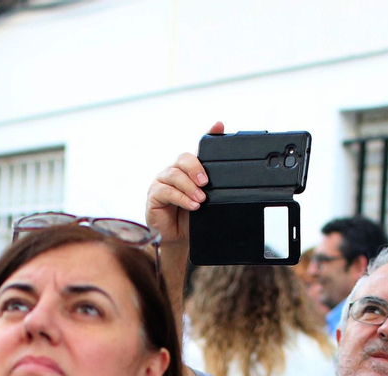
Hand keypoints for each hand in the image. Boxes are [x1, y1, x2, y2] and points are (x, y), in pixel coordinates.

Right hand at [145, 122, 223, 246]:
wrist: (179, 238)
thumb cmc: (192, 218)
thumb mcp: (209, 203)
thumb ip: (216, 189)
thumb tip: (233, 183)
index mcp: (189, 170)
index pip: (199, 148)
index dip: (210, 134)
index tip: (219, 126)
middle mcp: (174, 171)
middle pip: (183, 158)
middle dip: (196, 168)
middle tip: (206, 182)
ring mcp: (162, 181)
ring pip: (175, 175)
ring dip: (189, 187)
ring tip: (201, 199)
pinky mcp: (154, 195)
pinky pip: (167, 191)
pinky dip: (181, 198)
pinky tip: (192, 205)